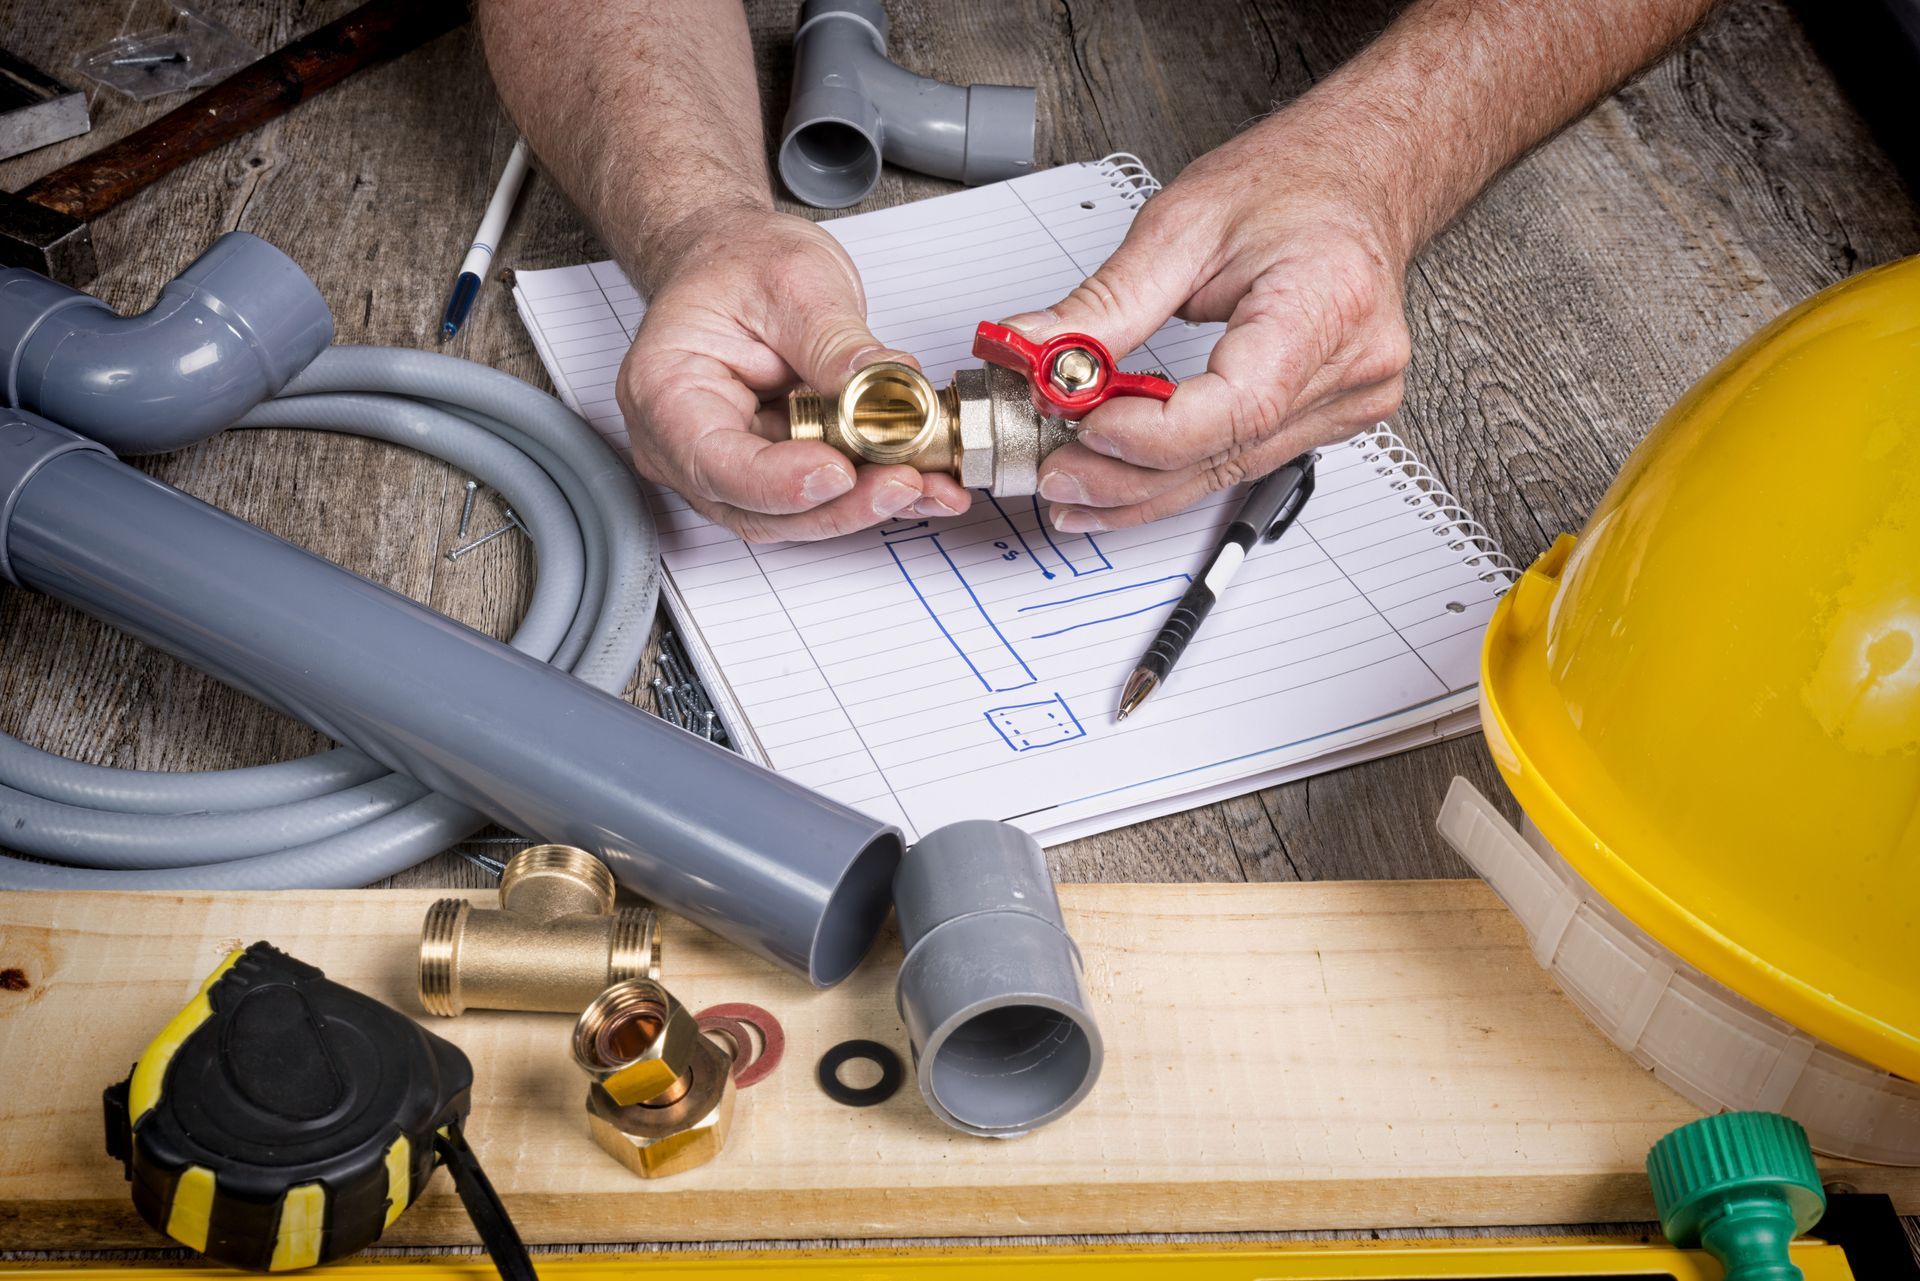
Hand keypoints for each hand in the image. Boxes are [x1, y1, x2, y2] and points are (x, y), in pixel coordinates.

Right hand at [618, 209, 972, 541]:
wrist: (738, 261)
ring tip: (929, 483)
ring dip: (866, 505)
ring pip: (796, 514)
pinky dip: (874, 491)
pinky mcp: (776, 471)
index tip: (838, 471)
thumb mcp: (792, 280)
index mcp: (665, 389)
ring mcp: (730, 464)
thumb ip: (834, 341)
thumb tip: (883, 384)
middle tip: (905, 481)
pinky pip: (823, 496)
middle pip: (756, 506)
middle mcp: (686, 443)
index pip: (712, 460)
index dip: (777, 481)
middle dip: (839, 504)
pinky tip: (925, 483)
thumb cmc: (738, 264)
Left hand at [1009, 126, 1413, 531]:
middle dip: (1126, 473)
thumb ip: (1108, 300)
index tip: (1082, 425)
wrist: (1361, 177)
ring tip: (1073, 485)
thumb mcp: (1184, 224)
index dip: (1153, 432)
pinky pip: (1243, 463)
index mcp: (1327, 302)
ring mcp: (1350, 402)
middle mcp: (1351, 366)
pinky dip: (1178, 474)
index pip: (1239, 405)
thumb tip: (1036, 348)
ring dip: (1143, 489)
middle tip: (1053, 471)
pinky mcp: (1333, 420)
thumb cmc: (1293, 184)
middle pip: (1226, 452)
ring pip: (1229, 473)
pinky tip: (1127, 484)